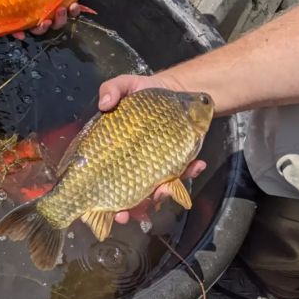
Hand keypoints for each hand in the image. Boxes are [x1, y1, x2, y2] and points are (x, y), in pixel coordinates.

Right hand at [98, 74, 207, 224]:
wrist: (176, 90)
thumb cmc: (144, 91)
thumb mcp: (126, 84)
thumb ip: (112, 88)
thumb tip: (104, 105)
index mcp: (115, 152)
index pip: (104, 180)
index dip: (102, 200)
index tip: (105, 209)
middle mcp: (133, 164)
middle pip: (128, 194)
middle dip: (129, 209)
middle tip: (129, 214)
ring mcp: (156, 166)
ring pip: (157, 190)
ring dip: (162, 194)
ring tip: (166, 188)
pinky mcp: (177, 161)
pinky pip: (183, 173)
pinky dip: (190, 172)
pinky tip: (196, 165)